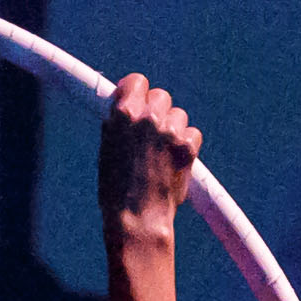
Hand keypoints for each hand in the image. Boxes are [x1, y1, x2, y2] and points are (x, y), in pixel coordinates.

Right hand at [96, 74, 199, 239]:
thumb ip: (119, 122)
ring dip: (172, 127)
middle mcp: (148, 117)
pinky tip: (173, 160)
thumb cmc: (116, 189)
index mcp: (124, 114)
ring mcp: (170, 131)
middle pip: (161, 96)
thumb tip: (128, 106)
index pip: (138, 81)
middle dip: (157, 110)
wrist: (137, 219)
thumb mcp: (107, 148)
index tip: (138, 99)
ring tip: (160, 152)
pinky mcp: (187, 147)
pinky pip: (192, 133)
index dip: (138, 91)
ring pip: (179, 114)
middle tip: (150, 132)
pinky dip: (186, 143)